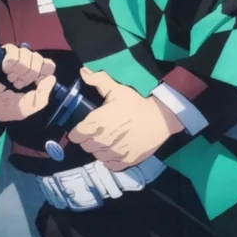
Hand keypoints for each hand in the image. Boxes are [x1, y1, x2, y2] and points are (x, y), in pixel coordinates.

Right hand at [0, 46, 55, 122]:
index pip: (48, 66)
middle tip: (17, 84)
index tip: (37, 80)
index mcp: (34, 79)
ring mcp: (15, 59)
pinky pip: (14, 50)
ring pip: (28, 54)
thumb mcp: (24, 108)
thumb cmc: (0, 105)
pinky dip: (11, 61)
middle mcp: (26, 67)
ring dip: (20, 69)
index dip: (46, 71)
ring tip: (9, 79)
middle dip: (29, 75)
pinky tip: (5, 70)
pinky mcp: (4, 53)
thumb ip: (41, 98)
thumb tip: (51, 78)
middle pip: (39, 60)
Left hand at [68, 67, 183, 170]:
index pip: (76, 136)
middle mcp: (101, 140)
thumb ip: (98, 80)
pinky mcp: (126, 162)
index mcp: (96, 123)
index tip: (84, 129)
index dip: (78, 132)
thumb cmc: (136, 102)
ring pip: (97, 156)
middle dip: (89, 140)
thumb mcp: (117, 89)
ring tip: (108, 141)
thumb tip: (82, 71)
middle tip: (98, 133)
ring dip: (100, 150)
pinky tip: (116, 150)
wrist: (160, 117)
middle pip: (86, 147)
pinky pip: (110, 165)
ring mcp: (114, 153)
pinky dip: (111, 160)